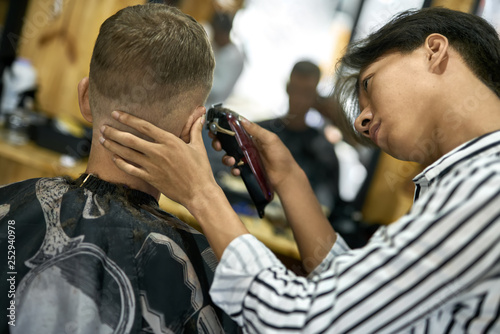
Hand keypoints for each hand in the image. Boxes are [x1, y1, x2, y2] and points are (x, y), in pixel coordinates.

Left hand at [100, 111, 218, 209]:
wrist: (199, 193)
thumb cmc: (201, 170)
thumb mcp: (198, 147)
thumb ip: (195, 130)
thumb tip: (200, 117)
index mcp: (170, 141)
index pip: (144, 126)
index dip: (128, 119)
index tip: (116, 114)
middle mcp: (158, 152)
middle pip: (130, 139)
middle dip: (114, 132)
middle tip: (103, 127)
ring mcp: (153, 166)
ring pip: (127, 153)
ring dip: (113, 146)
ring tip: (102, 139)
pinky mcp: (150, 178)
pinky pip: (130, 169)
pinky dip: (120, 163)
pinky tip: (113, 158)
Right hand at [212, 118, 299, 192]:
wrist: (286, 177)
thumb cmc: (282, 157)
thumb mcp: (270, 140)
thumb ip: (256, 130)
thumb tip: (242, 120)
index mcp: (253, 136)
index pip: (235, 129)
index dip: (224, 128)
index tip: (215, 128)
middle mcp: (248, 146)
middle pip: (228, 142)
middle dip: (219, 143)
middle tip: (217, 145)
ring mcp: (246, 158)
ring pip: (229, 155)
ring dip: (225, 157)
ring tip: (231, 160)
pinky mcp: (247, 169)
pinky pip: (235, 168)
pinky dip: (233, 169)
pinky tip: (237, 170)